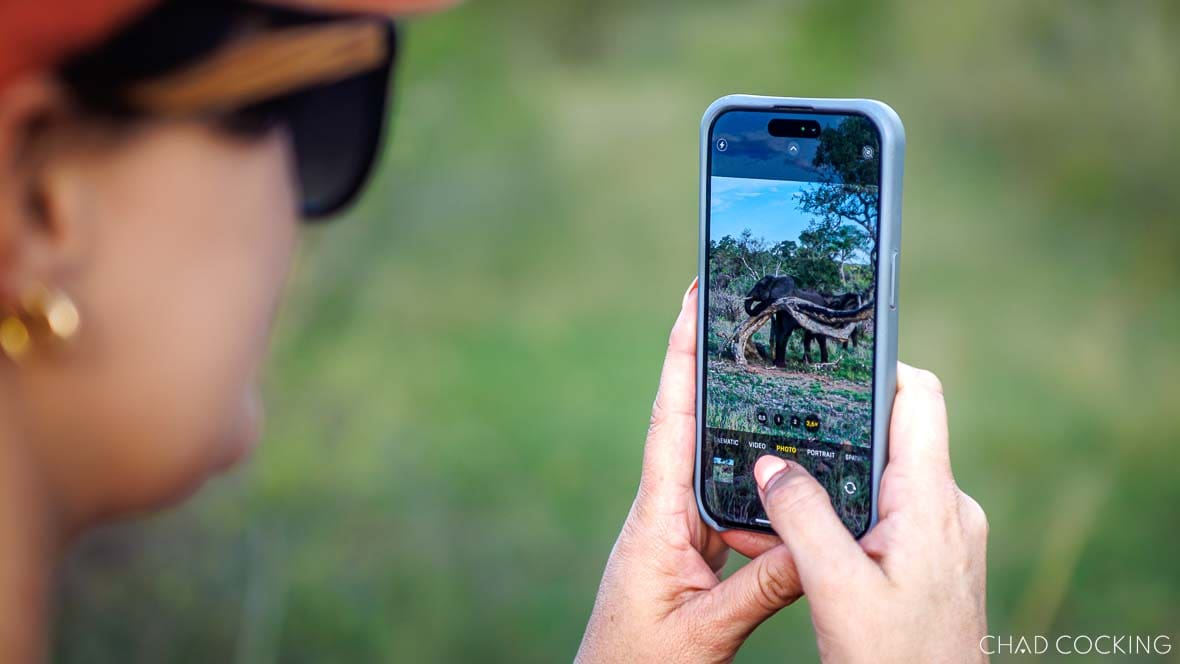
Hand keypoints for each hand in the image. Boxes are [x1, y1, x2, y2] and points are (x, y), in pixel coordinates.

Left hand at [577, 279, 800, 662]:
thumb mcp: (706, 630)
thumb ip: (762, 588)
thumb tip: (816, 542)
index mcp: (655, 520)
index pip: (669, 421)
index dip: (680, 358)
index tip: (690, 301)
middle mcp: (661, 513)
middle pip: (687, 424)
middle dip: (707, 367)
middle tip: (733, 312)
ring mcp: (672, 530)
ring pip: (711, 463)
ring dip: (739, 428)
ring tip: (776, 388)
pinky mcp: (685, 551)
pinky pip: (723, 505)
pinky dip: (752, 490)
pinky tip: (781, 486)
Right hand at [752, 363, 988, 662]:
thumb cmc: (898, 662)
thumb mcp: (835, 587)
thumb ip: (800, 516)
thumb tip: (769, 464)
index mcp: (931, 502)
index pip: (919, 397)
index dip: (879, 367)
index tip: (831, 362)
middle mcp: (948, 510)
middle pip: (896, 434)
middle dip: (839, 429)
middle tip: (787, 428)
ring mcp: (946, 537)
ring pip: (889, 478)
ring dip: (839, 478)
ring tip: (786, 491)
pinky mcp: (936, 561)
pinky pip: (893, 515)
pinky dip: (851, 513)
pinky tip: (812, 538)